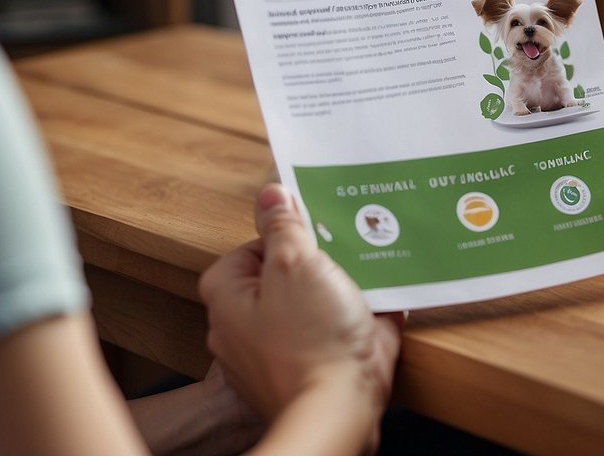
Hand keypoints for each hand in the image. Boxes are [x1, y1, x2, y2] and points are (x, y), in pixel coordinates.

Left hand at [198, 185, 402, 439]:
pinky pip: (332, 329)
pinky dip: (354, 316)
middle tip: (343, 250)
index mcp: (227, 297)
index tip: (314, 231)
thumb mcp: (296, 261)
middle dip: (317, 260)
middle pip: (283, 273)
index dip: (286, 235)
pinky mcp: (312, 368)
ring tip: (363, 276)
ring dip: (340, 287)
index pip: (252, 246)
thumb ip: (283, 224)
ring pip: (311, 301)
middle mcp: (245, 327)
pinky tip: (376, 303)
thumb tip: (270, 193)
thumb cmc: (310, 340)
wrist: (341, 411)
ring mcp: (279, 351)